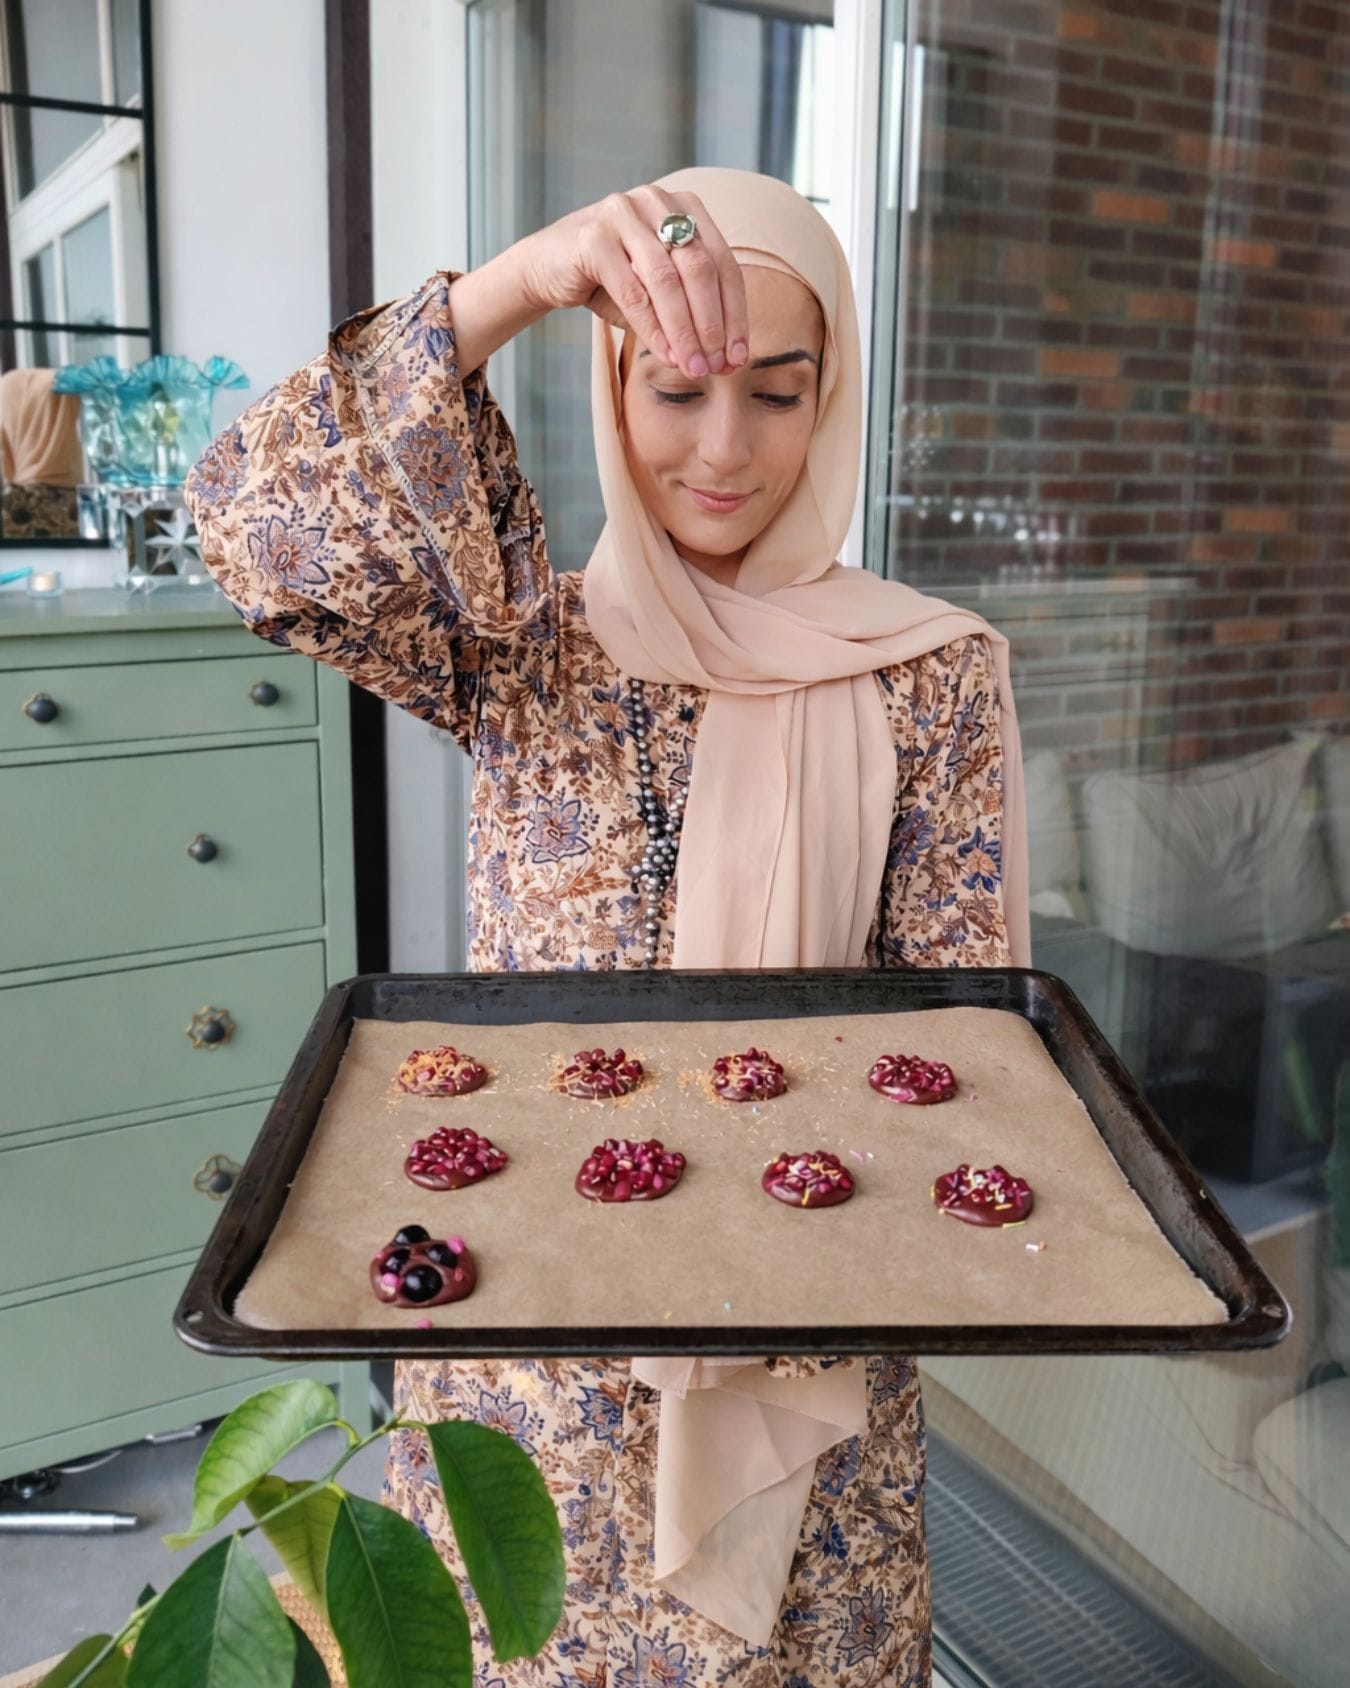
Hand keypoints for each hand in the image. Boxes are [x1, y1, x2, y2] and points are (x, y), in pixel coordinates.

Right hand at [515, 184, 749, 377]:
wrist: (547, 267)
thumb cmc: (610, 281)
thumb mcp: (658, 293)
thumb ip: (690, 313)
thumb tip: (725, 359)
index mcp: (684, 207)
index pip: (723, 263)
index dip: (734, 314)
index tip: (738, 356)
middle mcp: (657, 202)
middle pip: (700, 269)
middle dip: (711, 324)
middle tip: (715, 367)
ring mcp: (624, 212)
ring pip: (667, 280)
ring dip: (684, 331)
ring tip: (692, 367)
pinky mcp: (594, 236)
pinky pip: (633, 290)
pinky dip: (652, 328)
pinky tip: (665, 354)